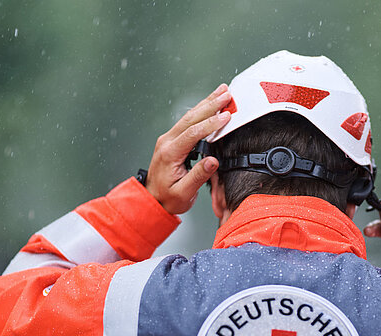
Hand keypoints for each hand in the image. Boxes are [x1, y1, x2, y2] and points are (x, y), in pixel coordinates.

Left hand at [144, 84, 232, 214]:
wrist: (153, 199)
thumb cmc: (168, 198)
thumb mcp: (184, 193)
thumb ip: (198, 176)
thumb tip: (213, 161)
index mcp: (170, 153)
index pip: (193, 133)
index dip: (211, 124)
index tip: (226, 117)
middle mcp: (167, 142)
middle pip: (191, 118)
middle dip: (210, 104)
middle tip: (227, 94)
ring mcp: (169, 139)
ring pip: (189, 116)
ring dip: (206, 103)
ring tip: (222, 91)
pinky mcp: (172, 139)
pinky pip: (188, 122)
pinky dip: (201, 111)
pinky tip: (210, 104)